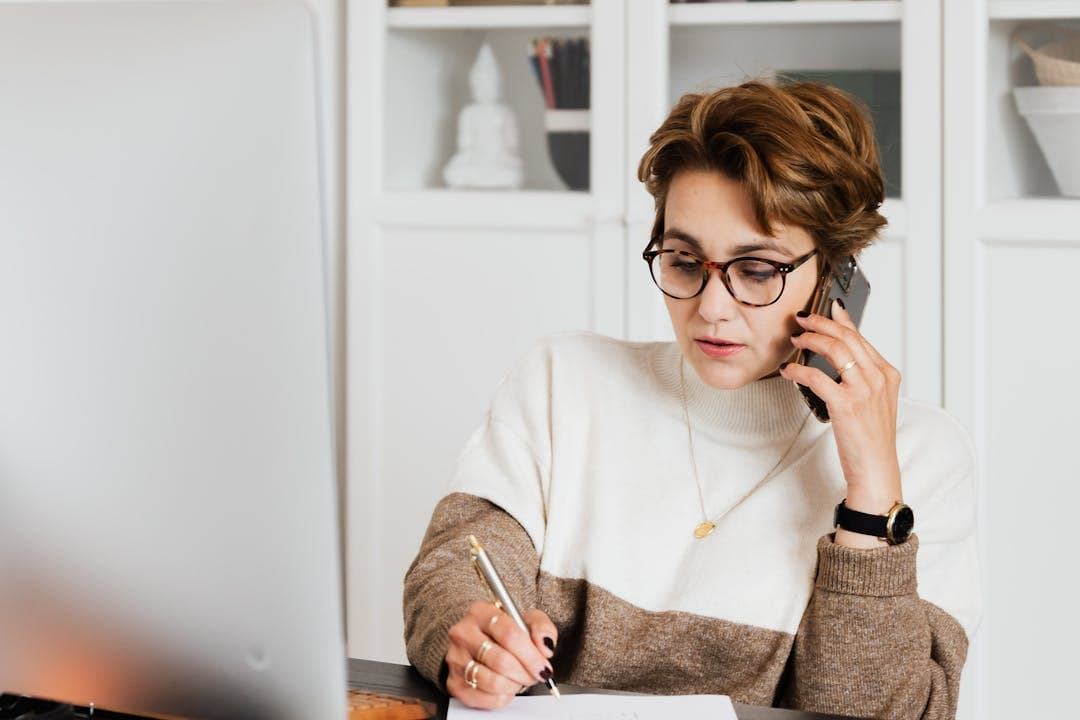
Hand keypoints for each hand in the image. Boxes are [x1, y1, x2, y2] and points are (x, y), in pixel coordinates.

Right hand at [445, 601, 557, 709]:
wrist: (481, 644)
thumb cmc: (505, 632)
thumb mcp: (528, 621)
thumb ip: (542, 628)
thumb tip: (545, 646)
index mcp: (481, 612)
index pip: (509, 634)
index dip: (531, 655)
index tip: (543, 666)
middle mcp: (463, 633)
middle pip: (502, 661)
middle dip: (525, 672)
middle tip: (535, 674)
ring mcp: (455, 659)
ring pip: (493, 682)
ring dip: (514, 685)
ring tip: (519, 679)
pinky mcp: (454, 682)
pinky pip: (485, 698)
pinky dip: (503, 697)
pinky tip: (506, 687)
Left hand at [781, 299, 903, 546]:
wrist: (876, 469)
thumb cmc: (871, 438)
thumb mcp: (874, 401)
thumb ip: (862, 376)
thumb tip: (838, 355)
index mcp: (888, 374)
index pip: (861, 337)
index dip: (840, 320)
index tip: (827, 308)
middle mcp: (879, 378)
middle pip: (847, 337)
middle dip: (821, 322)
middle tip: (802, 318)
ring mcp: (864, 390)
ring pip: (834, 349)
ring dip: (811, 339)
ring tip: (796, 338)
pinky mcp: (846, 404)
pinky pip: (817, 376)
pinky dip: (799, 369)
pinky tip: (789, 370)